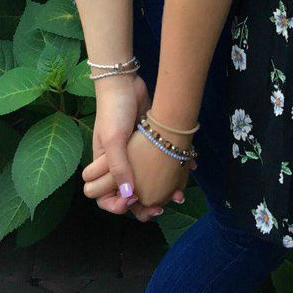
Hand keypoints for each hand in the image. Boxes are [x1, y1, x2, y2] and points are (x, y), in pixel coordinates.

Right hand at [82, 76, 186, 220]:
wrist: (127, 84)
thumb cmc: (113, 112)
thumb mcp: (113, 139)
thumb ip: (118, 167)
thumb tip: (128, 195)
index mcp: (104, 167)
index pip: (105, 197)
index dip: (117, 205)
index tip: (133, 201)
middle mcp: (121, 164)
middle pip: (130, 194)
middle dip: (145, 205)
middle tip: (160, 208)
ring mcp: (137, 156)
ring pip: (149, 181)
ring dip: (163, 190)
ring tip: (178, 195)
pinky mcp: (152, 145)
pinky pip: (162, 163)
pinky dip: (174, 168)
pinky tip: (188, 169)